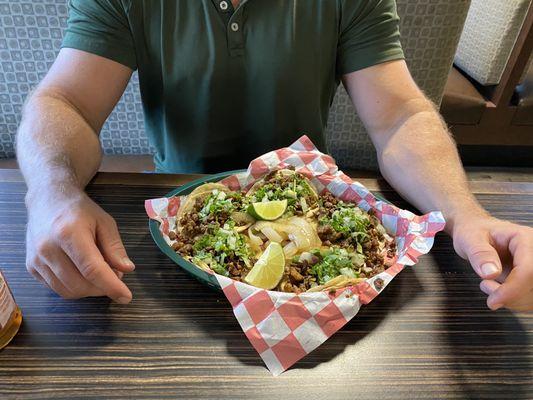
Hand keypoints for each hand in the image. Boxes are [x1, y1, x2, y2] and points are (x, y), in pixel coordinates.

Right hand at [25, 188, 134, 302]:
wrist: (47, 200)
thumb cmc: (80, 210)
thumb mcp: (104, 222)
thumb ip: (115, 247)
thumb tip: (126, 270)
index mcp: (69, 234)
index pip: (92, 269)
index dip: (110, 286)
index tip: (126, 296)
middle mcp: (48, 249)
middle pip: (79, 284)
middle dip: (102, 288)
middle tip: (115, 277)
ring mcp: (36, 260)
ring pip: (67, 291)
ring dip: (89, 290)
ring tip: (100, 275)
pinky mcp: (31, 268)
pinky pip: (56, 288)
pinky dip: (74, 287)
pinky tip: (83, 274)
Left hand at [452, 214, 532, 311]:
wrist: (477, 231)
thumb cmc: (474, 231)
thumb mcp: (470, 239)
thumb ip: (480, 254)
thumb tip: (490, 273)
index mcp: (524, 238)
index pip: (529, 270)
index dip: (513, 289)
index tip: (493, 300)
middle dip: (511, 296)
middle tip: (485, 286)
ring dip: (511, 300)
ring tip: (488, 285)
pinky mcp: (530, 278)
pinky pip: (529, 298)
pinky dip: (514, 301)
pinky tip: (498, 290)